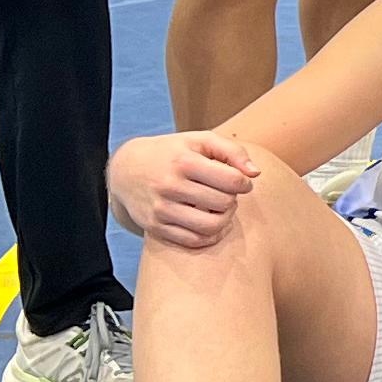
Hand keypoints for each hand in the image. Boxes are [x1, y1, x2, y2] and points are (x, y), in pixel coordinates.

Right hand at [115, 130, 260, 253]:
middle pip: (223, 204)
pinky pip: (193, 241)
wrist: (125, 170)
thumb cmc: (172, 153)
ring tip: (221, 209)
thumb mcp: (200, 140)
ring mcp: (160, 209)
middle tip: (228, 195)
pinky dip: (210, 236)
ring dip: (225, 220)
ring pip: (211, 226)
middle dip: (233, 200)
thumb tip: (256, 173)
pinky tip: (211, 223)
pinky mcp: (154, 227)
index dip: (244, 183)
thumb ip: (232, 151)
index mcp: (184, 161)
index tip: (241, 183)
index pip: (232, 181)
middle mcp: (170, 185)